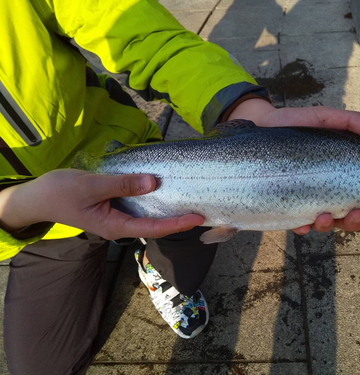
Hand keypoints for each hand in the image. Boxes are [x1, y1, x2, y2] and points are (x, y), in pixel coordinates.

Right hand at [0, 169, 204, 239]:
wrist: (37, 197)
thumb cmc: (60, 192)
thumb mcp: (92, 186)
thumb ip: (123, 184)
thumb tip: (154, 182)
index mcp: (115, 226)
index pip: (153, 228)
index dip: (178, 224)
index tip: (198, 217)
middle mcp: (119, 226)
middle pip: (154, 226)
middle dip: (177, 221)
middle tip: (201, 210)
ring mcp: (116, 218)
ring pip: (147, 217)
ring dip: (167, 212)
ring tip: (188, 202)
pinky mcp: (113, 209)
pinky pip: (138, 208)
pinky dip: (153, 201)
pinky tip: (163, 192)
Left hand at [227, 98, 359, 233]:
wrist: (258, 126)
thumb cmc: (292, 122)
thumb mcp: (322, 118)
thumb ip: (347, 121)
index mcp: (342, 173)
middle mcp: (327, 189)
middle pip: (349, 216)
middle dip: (356, 221)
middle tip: (356, 212)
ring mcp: (306, 199)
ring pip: (326, 223)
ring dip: (330, 225)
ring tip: (326, 216)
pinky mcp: (285, 204)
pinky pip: (297, 222)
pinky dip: (303, 225)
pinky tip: (303, 222)